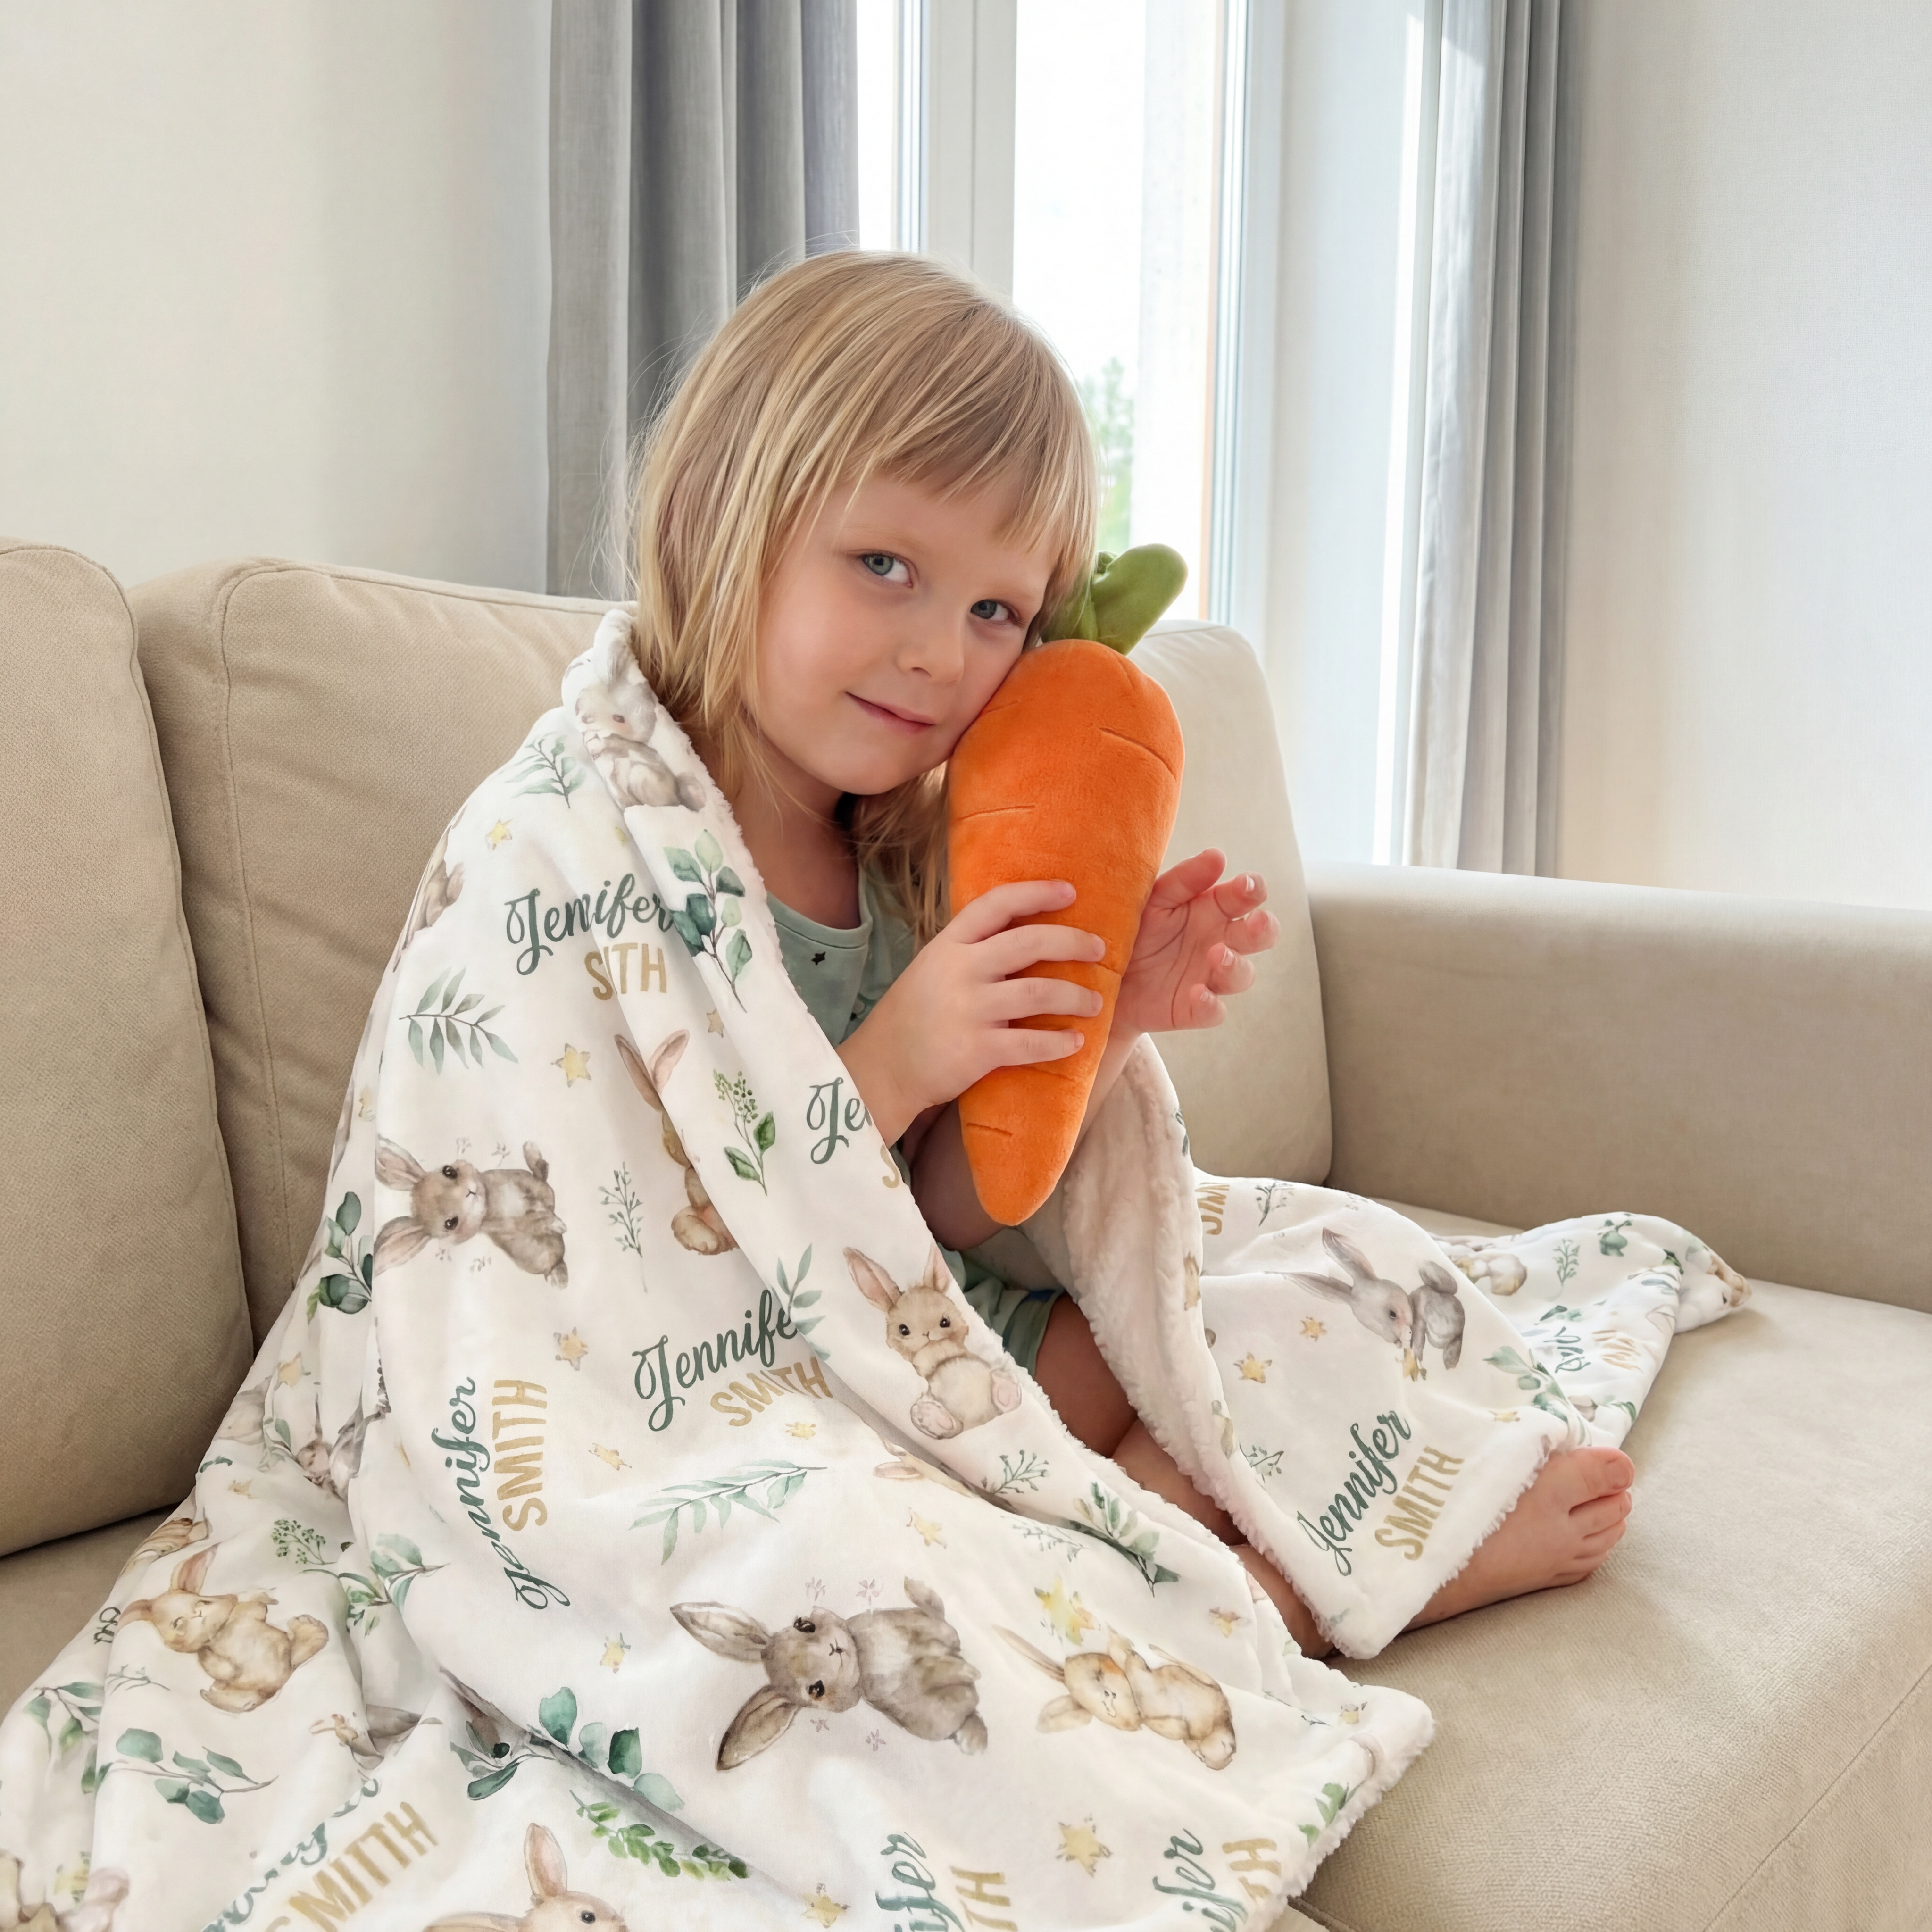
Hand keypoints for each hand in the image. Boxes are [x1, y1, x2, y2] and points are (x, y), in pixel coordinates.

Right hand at [838, 879, 1104, 1144]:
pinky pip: (1031, 1043)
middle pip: (1029, 942)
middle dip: (1072, 942)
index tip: (1070, 891)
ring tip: (1094, 1003)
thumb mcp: (932, 968)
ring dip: (1075, 996)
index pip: (996, 904)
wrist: (881, 1069)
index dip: (1036, 893)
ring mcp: (968, 1010)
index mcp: (949, 945)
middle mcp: (959, 971)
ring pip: (1039, 992)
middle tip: (1099, 949)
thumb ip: (969, 950)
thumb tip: (1021, 930)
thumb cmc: (913, 1016)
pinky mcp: (977, 1050)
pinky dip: (1059, 1042)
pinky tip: (1075, 1042)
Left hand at [1113, 849, 1277, 1036]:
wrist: (1101, 974)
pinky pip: (1213, 1011)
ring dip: (1234, 964)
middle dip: (1264, 929)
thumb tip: (1217, 856)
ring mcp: (1209, 977)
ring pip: (1242, 975)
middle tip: (1255, 921)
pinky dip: (1210, 1004)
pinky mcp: (1193, 1008)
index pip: (1245, 897)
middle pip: (1259, 936)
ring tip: (1216, 954)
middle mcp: (1219, 942)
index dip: (1253, 890)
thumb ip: (1183, 880)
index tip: (1246, 884)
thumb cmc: (1135, 929)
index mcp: (1212, 910)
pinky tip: (1198, 993)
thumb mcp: (1153, 899)